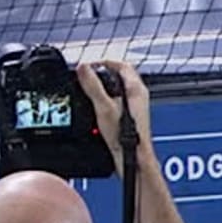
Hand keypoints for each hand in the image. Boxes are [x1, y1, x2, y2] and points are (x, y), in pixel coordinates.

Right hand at [75, 58, 152, 178]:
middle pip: (120, 75)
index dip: (104, 62)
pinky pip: (118, 101)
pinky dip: (106, 100)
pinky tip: (97, 109)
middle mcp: (139, 96)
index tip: (89, 66)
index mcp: (136, 89)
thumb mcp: (103, 107)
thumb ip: (93, 86)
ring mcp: (136, 107)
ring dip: (104, 87)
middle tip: (87, 76)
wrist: (133, 160)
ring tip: (90, 90)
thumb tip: (83, 68)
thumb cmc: (125, 137)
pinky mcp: (131, 118)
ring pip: (119, 89)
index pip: (121, 64)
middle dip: (103, 73)